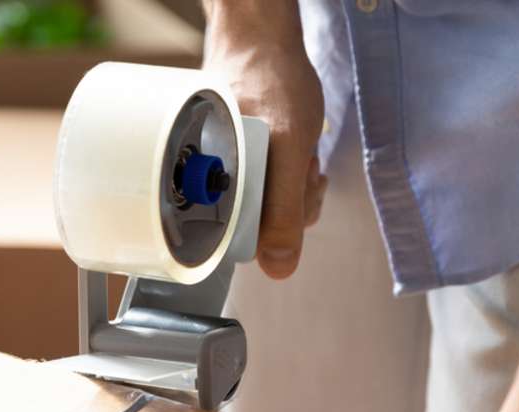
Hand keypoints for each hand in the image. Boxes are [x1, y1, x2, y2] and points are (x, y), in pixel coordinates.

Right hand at [202, 2, 326, 278]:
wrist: (262, 36)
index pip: (252, 241)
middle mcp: (216, 184)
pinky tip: (300, 147)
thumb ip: (285, 211)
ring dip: (300, 181)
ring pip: (275, 203)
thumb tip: (279, 269)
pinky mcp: (240, 159)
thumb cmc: (271, 80)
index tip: (300, 191)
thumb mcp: (290, 150)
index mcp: (215, 190)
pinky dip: (294, 168)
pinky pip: (273, 181)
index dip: (284, 224)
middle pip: (268, 223)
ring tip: (302, 148)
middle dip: (298, 197)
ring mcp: (229, 171)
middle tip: (304, 164)